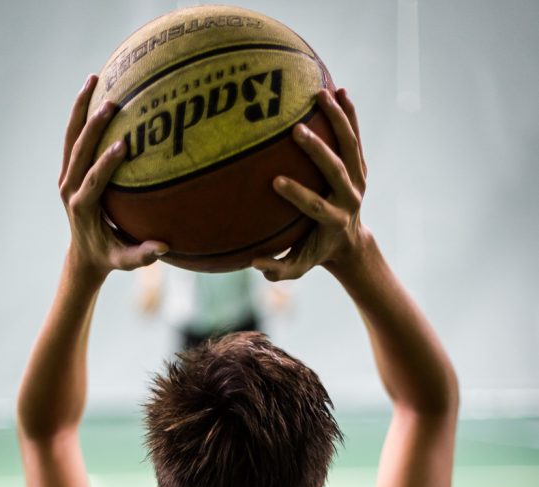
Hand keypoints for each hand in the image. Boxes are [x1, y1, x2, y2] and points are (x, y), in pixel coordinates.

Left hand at [59, 74, 168, 282]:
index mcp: (82, 207)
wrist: (83, 255)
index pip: (93, 180)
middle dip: (93, 126)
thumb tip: (163, 248)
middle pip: (77, 151)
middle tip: (112, 104)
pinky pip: (73, 138)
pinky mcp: (69, 171)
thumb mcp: (124, 261)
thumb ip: (142, 255)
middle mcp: (69, 189)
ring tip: (94, 79)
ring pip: (70, 137)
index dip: (105, 162)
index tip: (123, 144)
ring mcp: (66, 177)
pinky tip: (93, 92)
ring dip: (80, 108)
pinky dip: (80, 115)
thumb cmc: (109, 257)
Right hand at [252, 88, 367, 280]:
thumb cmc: (315, 252)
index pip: (317, 207)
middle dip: (318, 151)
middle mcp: (351, 198)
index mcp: (335, 221)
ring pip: (350, 147)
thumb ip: (277, 269)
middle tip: (296, 130)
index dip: (299, 195)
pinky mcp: (360, 166)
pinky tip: (339, 89)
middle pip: (337, 170)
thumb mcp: (298, 266)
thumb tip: (254, 262)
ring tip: (320, 95)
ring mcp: (358, 179)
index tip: (276, 181)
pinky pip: (355, 137)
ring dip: (338, 120)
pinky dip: (350, 114)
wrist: (349, 243)